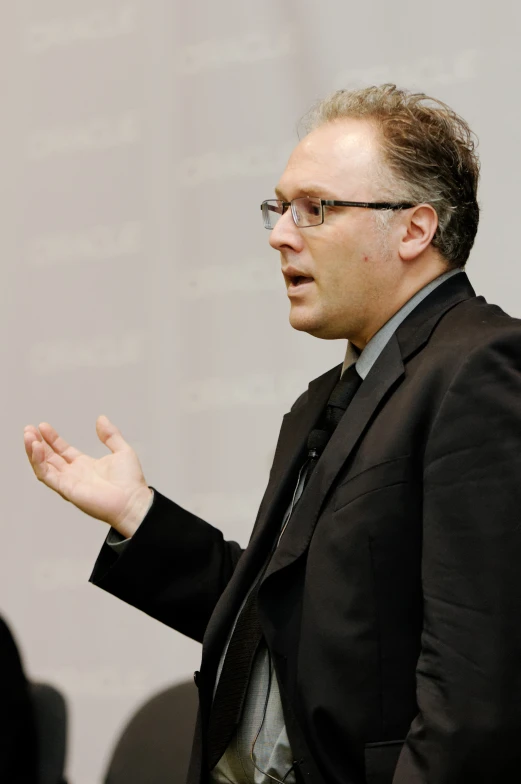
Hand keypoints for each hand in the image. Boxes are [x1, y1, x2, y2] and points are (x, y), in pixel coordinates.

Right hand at [23, 416, 152, 537]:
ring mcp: (68, 482)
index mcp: (85, 465)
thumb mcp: (122, 450)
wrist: (133, 500)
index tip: (43, 426)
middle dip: (37, 443)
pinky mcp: (66, 489)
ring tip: (28, 436)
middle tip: (28, 429)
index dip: (52, 438)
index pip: (62, 450)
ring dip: (33, 451)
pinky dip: (38, 462)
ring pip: (44, 466)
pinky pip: (47, 475)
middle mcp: (74, 474)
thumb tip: (101, 419)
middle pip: (49, 457)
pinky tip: (36, 448)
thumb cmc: (131, 482)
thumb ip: (110, 435)